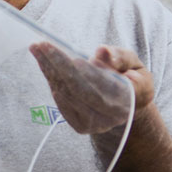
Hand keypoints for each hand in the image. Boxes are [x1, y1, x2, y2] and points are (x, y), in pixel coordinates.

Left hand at [30, 43, 153, 134]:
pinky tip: (44, 64)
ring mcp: (95, 124)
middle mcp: (112, 116)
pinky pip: (61, 101)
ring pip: (66, 94)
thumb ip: (120, 57)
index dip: (88, 72)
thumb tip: (102, 51)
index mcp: (130, 99)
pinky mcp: (81, 126)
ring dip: (49, 70)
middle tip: (42, 45)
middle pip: (79, 89)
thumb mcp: (133, 63)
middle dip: (58, 65)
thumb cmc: (131, 78)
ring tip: (38, 49)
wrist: (128, 106)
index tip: (73, 57)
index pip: (104, 85)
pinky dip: (51, 81)